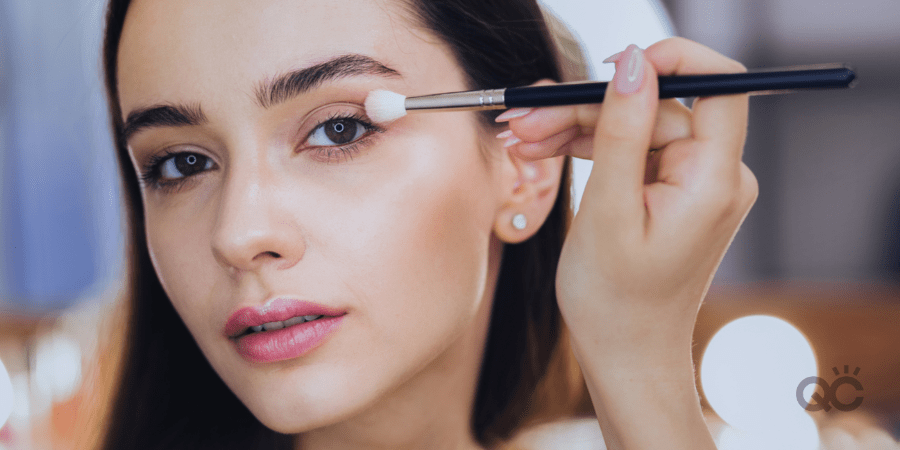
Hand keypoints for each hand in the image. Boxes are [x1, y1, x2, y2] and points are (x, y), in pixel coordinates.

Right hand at [498, 37, 757, 361]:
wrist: (625, 355)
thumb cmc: (614, 300)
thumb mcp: (607, 210)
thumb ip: (620, 131)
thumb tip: (634, 63)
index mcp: (713, 181)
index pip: (717, 85)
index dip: (669, 60)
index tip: (611, 66)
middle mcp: (716, 176)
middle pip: (656, 108)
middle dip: (586, 107)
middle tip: (524, 118)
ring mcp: (696, 185)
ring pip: (636, 127)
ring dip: (576, 127)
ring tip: (520, 139)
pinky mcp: (674, 192)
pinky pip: (633, 151)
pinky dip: (590, 148)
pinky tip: (544, 151)